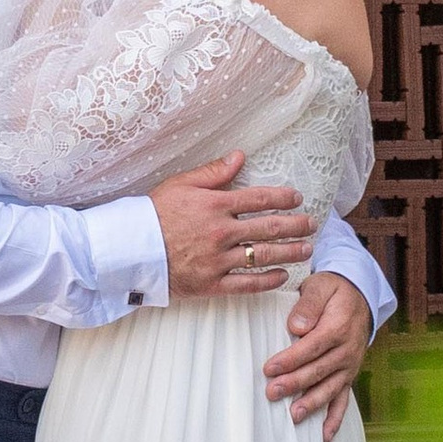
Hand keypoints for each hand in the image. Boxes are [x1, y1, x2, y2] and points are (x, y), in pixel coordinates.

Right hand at [152, 152, 316, 299]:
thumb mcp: (180, 184)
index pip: (260, 198)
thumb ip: (213, 172)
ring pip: (264, 256)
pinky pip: (247, 284)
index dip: (283, 198)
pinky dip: (268, 280)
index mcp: (215, 205)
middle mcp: (221, 232)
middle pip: (270, 228)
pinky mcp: (211, 283)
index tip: (297, 198)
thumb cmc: (153, 213)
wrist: (129, 249)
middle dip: (296, 226)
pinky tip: (283, 275)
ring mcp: (218, 260)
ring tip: (307, 249)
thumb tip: (239, 157)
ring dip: (290, 252)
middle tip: (312, 224)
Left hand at [264, 273, 370, 440]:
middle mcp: (347, 350)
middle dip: (295, 383)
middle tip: (272, 393)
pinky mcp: (348, 375)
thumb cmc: (333, 291)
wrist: (359, 297)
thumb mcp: (321, 286)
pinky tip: (324, 436)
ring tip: (294, 415)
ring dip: (312, 403)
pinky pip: (344, 400)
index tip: (270, 368)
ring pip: (330, 388)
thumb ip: (309, 304)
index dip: (291, 359)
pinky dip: (335, 419)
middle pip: (319, 370)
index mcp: (338, 327)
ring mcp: (349, 366)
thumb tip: (297, 326)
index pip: (312, 347)